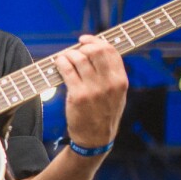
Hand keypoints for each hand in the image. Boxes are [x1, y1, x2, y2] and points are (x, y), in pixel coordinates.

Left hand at [53, 34, 127, 148]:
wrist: (95, 139)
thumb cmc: (104, 114)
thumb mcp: (117, 94)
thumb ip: (111, 74)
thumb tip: (96, 49)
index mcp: (121, 81)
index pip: (110, 50)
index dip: (96, 40)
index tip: (85, 40)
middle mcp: (109, 83)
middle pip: (95, 50)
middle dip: (82, 46)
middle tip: (75, 50)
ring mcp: (94, 89)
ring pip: (79, 58)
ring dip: (69, 54)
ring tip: (65, 58)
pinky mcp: (78, 95)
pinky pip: (67, 69)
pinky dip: (61, 62)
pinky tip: (59, 63)